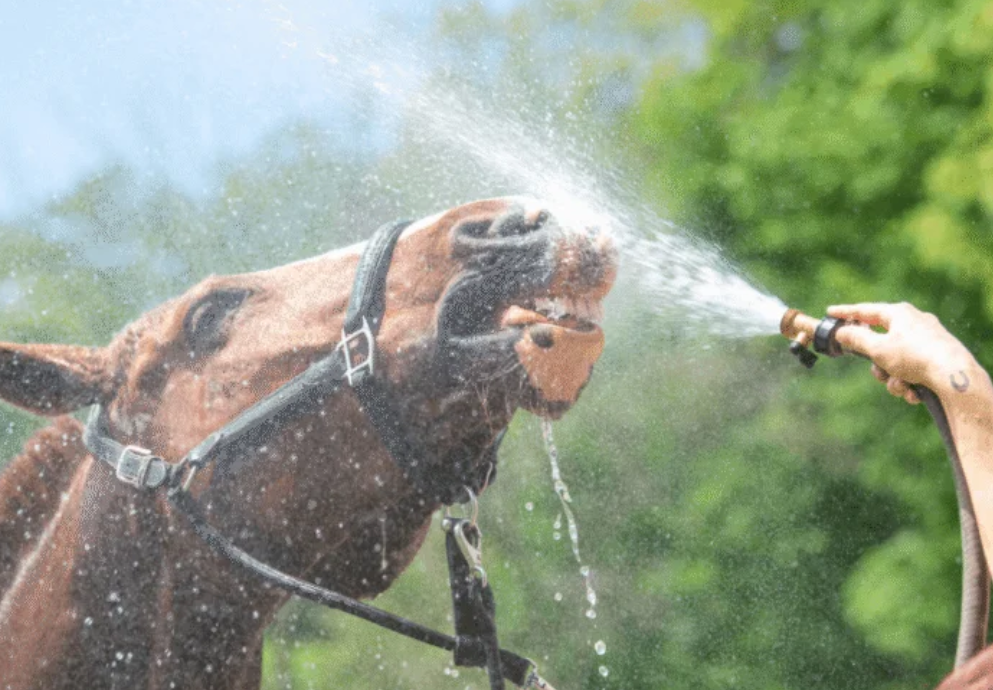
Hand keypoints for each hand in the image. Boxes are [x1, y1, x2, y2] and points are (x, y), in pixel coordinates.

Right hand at [826, 302, 978, 403]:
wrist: (954, 377)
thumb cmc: (914, 357)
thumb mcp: (877, 348)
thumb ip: (856, 338)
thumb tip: (841, 331)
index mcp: (899, 313)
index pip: (865, 310)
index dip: (845, 312)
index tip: (830, 312)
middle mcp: (914, 323)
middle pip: (881, 342)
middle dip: (876, 363)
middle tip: (876, 371)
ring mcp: (927, 340)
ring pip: (895, 360)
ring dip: (892, 378)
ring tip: (901, 386)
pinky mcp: (937, 357)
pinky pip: (911, 369)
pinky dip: (908, 382)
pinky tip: (915, 391)